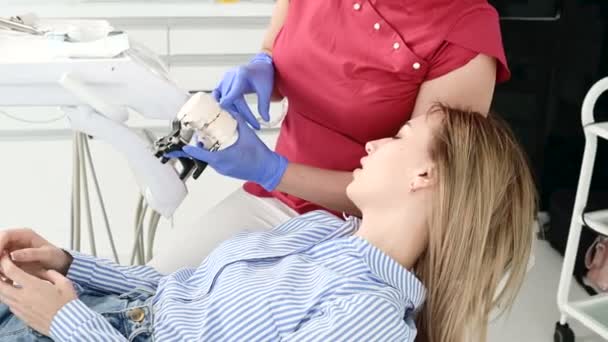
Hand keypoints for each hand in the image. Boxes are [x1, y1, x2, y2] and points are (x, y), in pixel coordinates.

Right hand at [0, 229, 71, 275]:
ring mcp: (12, 249)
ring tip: (3, 275)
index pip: (5, 235)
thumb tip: (13, 255)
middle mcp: (16, 239)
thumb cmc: (56, 257)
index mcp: (25, 234)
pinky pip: (1, 263)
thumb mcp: (47, 255)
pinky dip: (1, 270)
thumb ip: (31, 254)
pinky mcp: (11, 259)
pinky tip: (6, 278)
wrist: (60, 264)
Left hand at [0, 254, 76, 335]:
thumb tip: (45, 270)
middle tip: (2, 269)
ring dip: (1, 286)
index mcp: (33, 286)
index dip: (5, 262)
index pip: (11, 271)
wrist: (67, 323)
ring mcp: (20, 307)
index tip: (5, 257)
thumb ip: (52, 273)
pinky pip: (9, 304)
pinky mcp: (21, 316)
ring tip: (5, 280)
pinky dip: (7, 297)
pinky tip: (14, 294)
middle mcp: (22, 297)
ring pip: (1, 295)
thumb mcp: (64, 282)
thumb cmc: (67, 302)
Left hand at [166, 117, 287, 190]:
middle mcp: (220, 166)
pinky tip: (221, 148)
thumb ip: (237, 121)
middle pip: (204, 155)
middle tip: (199, 136)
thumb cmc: (259, 156)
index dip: (190, 149)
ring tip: (211, 140)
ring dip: (209, 151)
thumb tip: (230, 110)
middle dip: (200, 146)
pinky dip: (216, 155)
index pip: (200, 153)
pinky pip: (218, 163)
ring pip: (210, 159)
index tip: (183, 146)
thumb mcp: (247, 134)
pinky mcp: (228, 171)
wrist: (268, 169)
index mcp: (222, 158)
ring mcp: (224, 170)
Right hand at [212, 53, 273, 128]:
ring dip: (232, 112)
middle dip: (241, 116)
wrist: (259, 66)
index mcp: (241, 76)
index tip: (251, 124)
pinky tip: (229, 115)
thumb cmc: (264, 77)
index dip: (241, 113)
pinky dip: (222, 106)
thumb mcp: (266, 90)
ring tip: (243, 123)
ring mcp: (224, 79)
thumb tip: (265, 121)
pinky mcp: (222, 83)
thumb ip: (264, 105)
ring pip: (224, 101)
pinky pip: (218, 96)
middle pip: (230, 102)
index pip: (235, 97)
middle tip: (253, 126)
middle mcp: (229, 77)